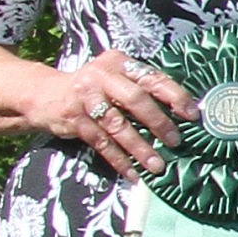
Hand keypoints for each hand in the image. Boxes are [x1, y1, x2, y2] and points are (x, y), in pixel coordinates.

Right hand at [41, 50, 193, 179]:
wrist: (45, 94)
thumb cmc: (95, 88)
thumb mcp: (116, 78)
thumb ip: (142, 88)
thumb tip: (182, 113)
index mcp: (118, 63)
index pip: (151, 78)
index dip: (174, 96)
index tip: (192, 114)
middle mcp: (101, 77)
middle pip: (135, 99)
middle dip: (158, 122)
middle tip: (176, 141)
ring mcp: (86, 98)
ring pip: (118, 126)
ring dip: (140, 148)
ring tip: (157, 165)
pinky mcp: (75, 120)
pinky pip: (102, 144)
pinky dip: (119, 161)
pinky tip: (133, 174)